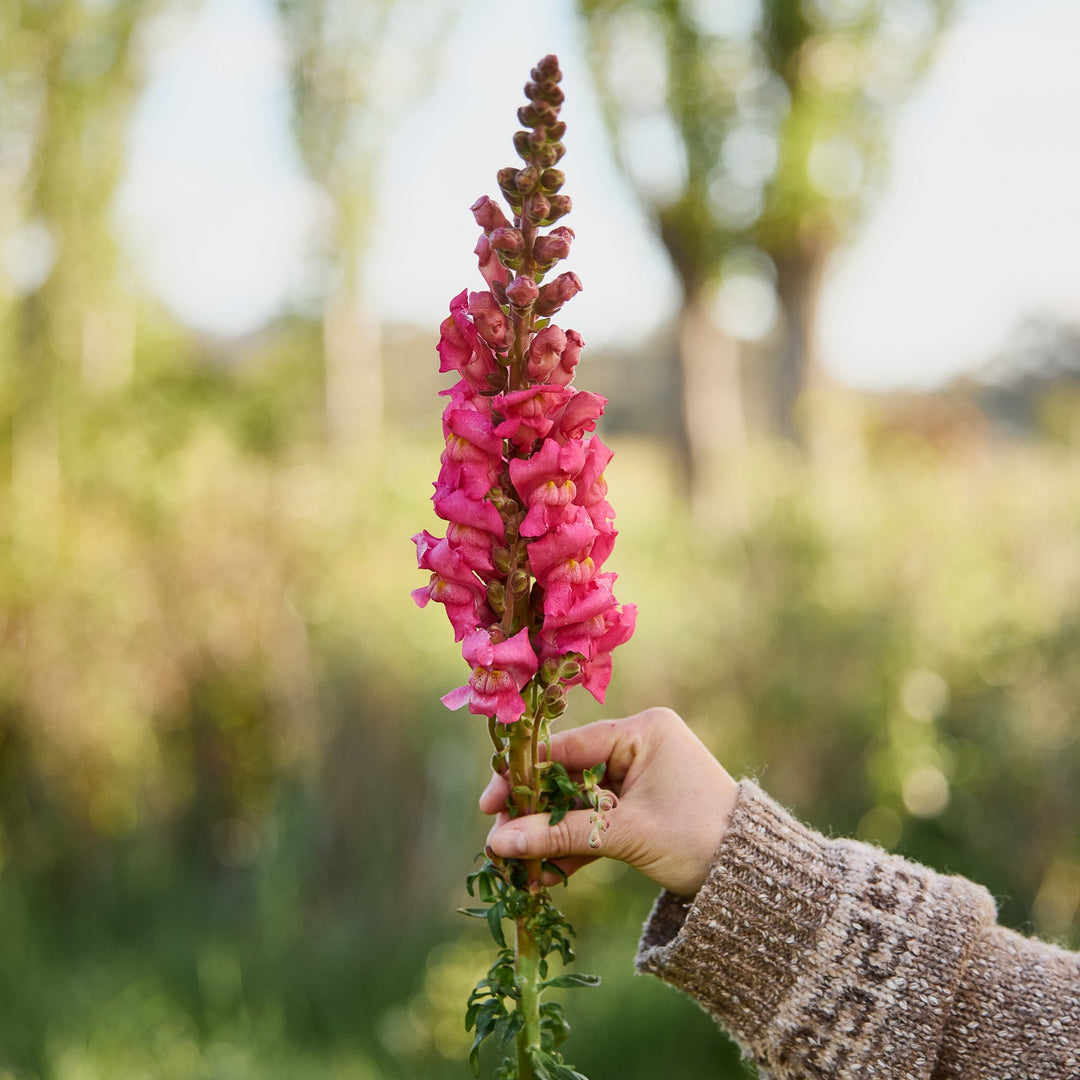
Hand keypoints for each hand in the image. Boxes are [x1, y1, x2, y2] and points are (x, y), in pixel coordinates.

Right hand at [480, 707, 739, 896]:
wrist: (753, 879)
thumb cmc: (697, 839)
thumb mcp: (625, 834)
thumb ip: (560, 834)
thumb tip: (498, 842)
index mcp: (642, 731)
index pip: (568, 747)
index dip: (525, 776)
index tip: (489, 805)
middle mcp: (639, 745)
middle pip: (568, 775)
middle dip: (534, 811)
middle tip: (498, 840)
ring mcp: (639, 777)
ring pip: (578, 802)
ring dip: (550, 834)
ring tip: (515, 866)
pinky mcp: (640, 808)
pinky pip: (596, 822)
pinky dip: (574, 846)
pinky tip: (544, 874)